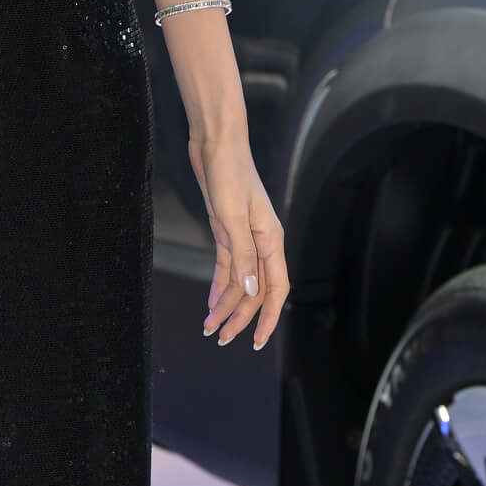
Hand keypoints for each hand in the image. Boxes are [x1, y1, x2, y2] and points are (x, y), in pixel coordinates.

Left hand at [189, 130, 287, 348]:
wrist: (216, 143)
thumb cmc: (228, 173)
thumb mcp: (232, 216)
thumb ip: (243, 255)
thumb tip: (253, 292)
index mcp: (270, 240)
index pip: (276, 290)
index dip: (269, 318)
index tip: (257, 342)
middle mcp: (261, 242)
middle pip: (256, 291)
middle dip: (240, 318)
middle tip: (220, 340)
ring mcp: (245, 237)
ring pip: (240, 282)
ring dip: (226, 306)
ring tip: (209, 328)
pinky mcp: (227, 230)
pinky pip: (227, 266)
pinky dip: (220, 286)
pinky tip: (211, 302)